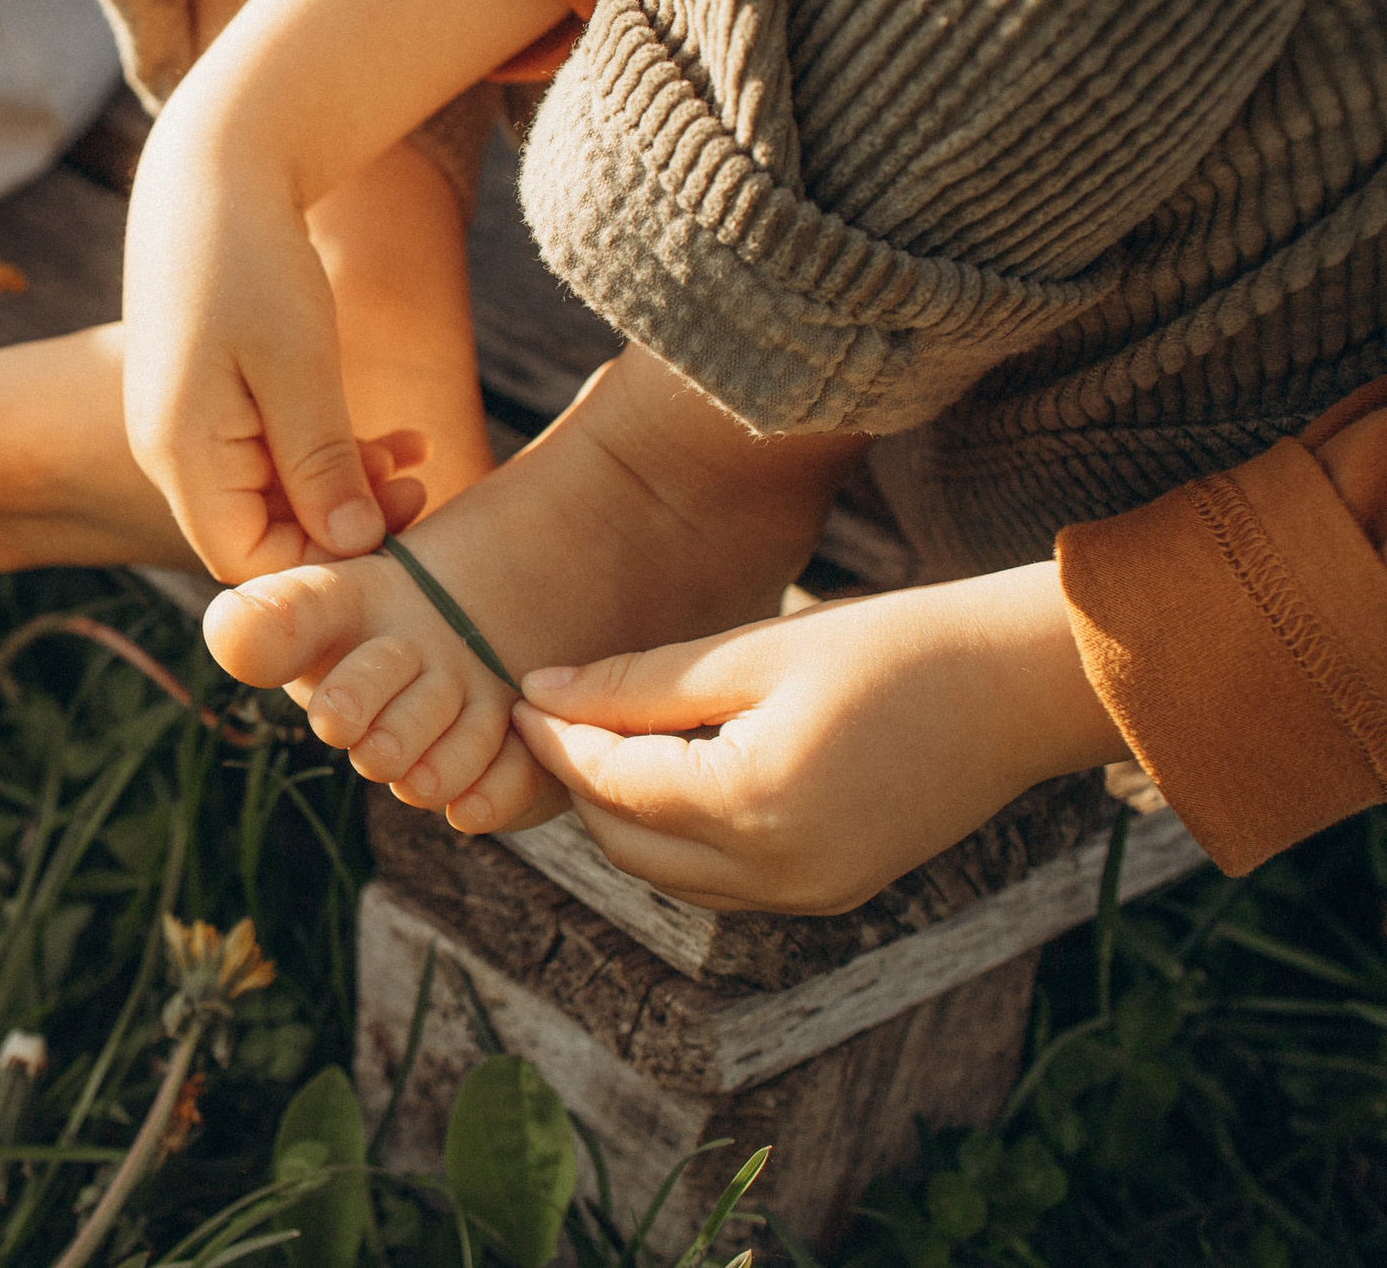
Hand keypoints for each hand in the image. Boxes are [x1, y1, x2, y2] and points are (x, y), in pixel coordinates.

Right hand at [121, 0, 566, 583]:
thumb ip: (320, 462)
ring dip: (347, 486)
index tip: (397, 525)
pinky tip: (393, 438)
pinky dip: (331, 454)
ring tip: (415, 455)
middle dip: (344, 524)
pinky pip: (272, 456)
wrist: (212, 169)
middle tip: (420, 489)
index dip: (323, 562)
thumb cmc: (251, 257)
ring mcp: (191, 429)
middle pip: (262, 534)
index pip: (248, 562)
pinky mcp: (213, 402)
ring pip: (274, 496)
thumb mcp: (299, 363)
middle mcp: (174, 454)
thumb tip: (353, 547)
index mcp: (181, 454)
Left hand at [510, 563, 1129, 913]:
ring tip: (609, 735)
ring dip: (625, 813)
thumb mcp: (756, 652)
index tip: (519, 691)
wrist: (1020, 686)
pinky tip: (677, 771)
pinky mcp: (833, 891)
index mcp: (751, 806)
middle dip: (579, 782)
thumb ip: (640, 682)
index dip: (553, 739)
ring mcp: (808, 895)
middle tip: (557, 711)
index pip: (608, 785)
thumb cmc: (893, 646)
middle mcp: (776, 874)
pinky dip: (680, 836)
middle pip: (624, 842)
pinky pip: (720, 882)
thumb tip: (542, 693)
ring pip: (666, 872)